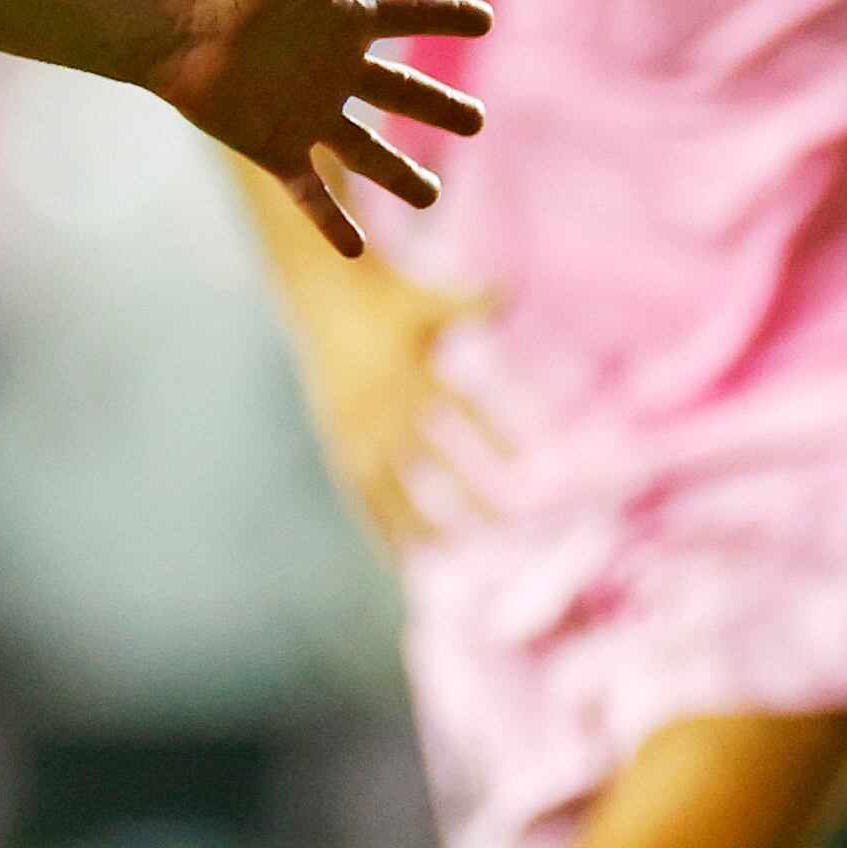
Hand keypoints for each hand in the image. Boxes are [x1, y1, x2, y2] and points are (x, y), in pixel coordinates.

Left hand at [142, 0, 492, 257]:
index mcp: (346, 18)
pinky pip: (311, 192)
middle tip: (478, 123)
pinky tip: (357, 250)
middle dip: (440, 107)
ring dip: (399, 175)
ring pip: (366, 151)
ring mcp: (307, 110)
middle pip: (402, 92)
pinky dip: (332, 223)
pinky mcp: (275, 146)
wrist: (175, 26)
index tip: (488, 20)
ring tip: (431, 200)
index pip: (412, 15)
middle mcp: (333, 67)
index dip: (450, 16)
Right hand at [283, 263, 501, 545]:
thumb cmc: (385, 297)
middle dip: (463, 490)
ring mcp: (352, 426)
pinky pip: (356, 489)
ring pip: (386, 482)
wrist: (318, 295)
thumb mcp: (423, 296)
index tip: (528, 462)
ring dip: (416, 520)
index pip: (456, 404)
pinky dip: (375, 525)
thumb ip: (468, 300)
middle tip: (504, 527)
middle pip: (425, 456)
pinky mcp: (336, 440)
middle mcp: (376, 402)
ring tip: (447, 556)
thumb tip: (514, 287)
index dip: (492, 430)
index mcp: (402, 366)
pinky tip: (397, 560)